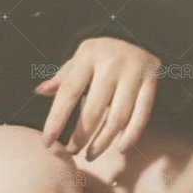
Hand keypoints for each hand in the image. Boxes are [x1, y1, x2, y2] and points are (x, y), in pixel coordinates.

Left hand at [34, 36, 160, 159]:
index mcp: (88, 54)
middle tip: (72, 151)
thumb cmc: (102, 56)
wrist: (141, 39)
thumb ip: (62, 78)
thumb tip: (40, 91)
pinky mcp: (152, 80)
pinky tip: (121, 148)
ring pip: (118, 116)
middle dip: (81, 135)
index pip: (69, 91)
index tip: (47, 142)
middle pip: (94, 108)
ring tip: (91, 154)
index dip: (56, 119)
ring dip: (104, 141)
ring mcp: (134, 70)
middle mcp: (112, 61)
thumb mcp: (80, 60)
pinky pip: (142, 114)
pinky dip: (132, 134)